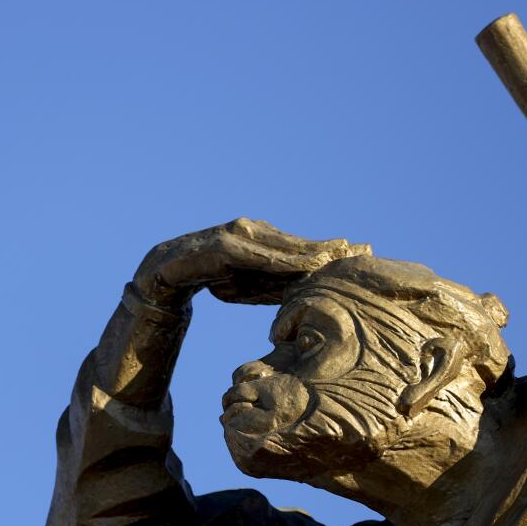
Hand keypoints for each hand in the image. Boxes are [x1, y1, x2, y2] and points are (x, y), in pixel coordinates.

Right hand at [132, 218, 369, 306]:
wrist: (163, 277)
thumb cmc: (210, 279)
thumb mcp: (249, 287)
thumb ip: (276, 285)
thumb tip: (307, 294)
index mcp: (262, 239)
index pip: (300, 246)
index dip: (330, 250)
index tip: (363, 252)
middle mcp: (252, 231)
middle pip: (296, 242)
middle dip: (329, 247)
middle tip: (363, 250)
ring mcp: (235, 235)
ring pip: (278, 247)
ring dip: (308, 251)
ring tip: (335, 257)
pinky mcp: (219, 245)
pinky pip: (251, 255)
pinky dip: (275, 259)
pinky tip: (294, 264)